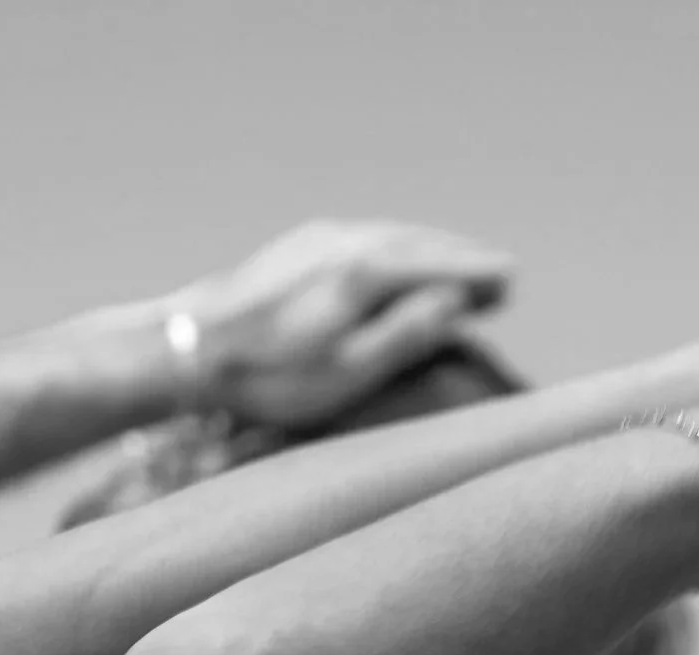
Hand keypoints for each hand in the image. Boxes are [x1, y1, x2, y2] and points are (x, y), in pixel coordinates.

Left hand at [167, 221, 515, 427]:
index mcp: (364, 272)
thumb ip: (407, 334)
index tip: (512, 280)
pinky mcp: (295, 249)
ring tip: (460, 266)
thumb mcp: (349, 371)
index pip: (438, 263)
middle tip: (500, 276)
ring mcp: (316, 240)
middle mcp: (344, 243)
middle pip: (419, 242)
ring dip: (430, 250)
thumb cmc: (269, 375)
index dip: (478, 272)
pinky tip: (398, 260)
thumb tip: (455, 300)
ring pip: (391, 236)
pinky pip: (365, 238)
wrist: (185, 350)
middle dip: (461, 257)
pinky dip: (396, 247)